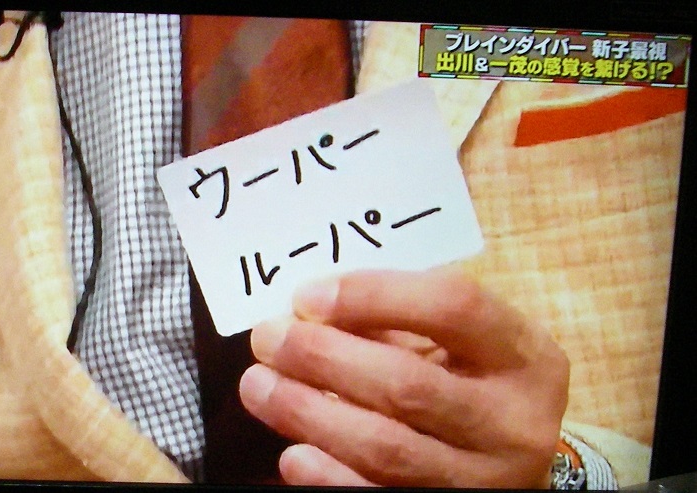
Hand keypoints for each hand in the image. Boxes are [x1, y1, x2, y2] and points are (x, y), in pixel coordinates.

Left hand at [238, 268, 568, 487]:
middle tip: (268, 338)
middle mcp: (513, 423)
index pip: (453, 307)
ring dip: (309, 414)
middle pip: (409, 386)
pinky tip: (292, 453)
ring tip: (259, 386)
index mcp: (524, 357)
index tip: (308, 296)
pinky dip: (329, 478)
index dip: (374, 296)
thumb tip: (308, 312)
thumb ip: (399, 320)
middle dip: (323, 358)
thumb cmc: (475, 380)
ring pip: (387, 449)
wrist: (517, 458)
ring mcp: (484, 480)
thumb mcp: (460, 341)